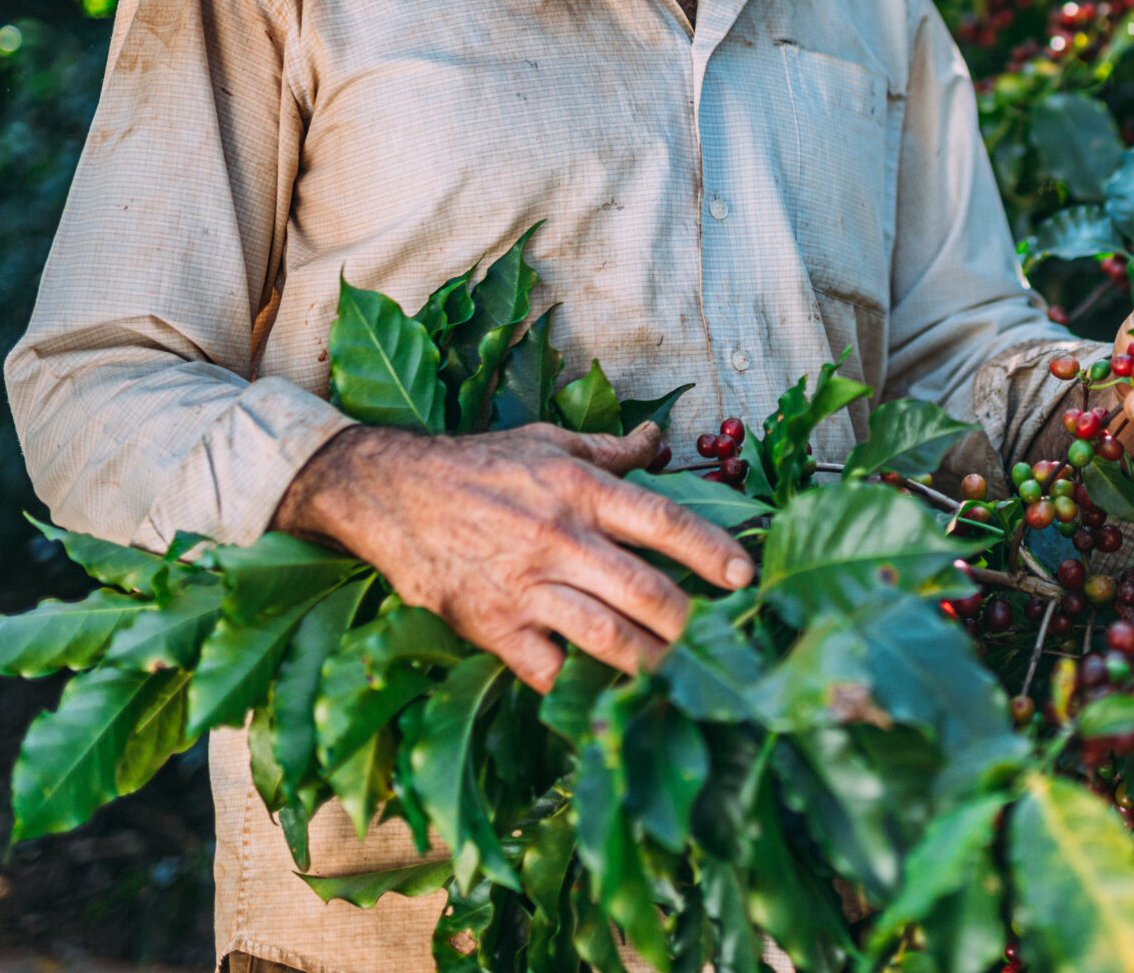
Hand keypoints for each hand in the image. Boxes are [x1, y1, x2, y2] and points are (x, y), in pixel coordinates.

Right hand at [272, 420, 754, 692]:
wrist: (387, 492)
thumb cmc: (476, 465)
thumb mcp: (546, 444)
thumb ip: (610, 450)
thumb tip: (660, 439)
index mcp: (580, 491)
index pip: (662, 520)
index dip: (709, 550)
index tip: (745, 576)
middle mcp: (559, 539)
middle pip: (644, 590)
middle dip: (691, 624)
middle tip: (722, 643)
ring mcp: (524, 587)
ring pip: (604, 636)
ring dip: (649, 663)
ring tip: (679, 678)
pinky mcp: (490, 626)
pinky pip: (545, 669)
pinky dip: (578, 685)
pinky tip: (604, 694)